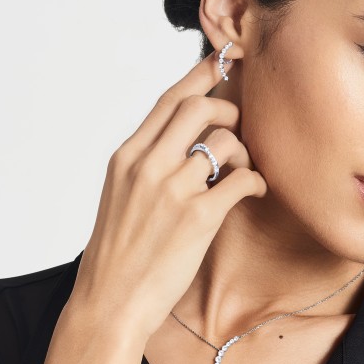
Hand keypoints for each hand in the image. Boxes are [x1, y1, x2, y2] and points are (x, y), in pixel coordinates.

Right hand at [70, 48, 267, 341]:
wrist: (109, 303)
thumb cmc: (117, 255)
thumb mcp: (119, 196)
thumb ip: (146, 165)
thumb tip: (180, 142)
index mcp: (127, 157)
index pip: (168, 100)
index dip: (200, 75)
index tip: (224, 60)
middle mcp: (147, 166)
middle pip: (198, 107)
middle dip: (227, 109)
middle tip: (237, 127)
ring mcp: (172, 190)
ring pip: (224, 141)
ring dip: (242, 151)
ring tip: (240, 170)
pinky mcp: (198, 218)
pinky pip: (241, 180)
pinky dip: (255, 181)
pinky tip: (252, 191)